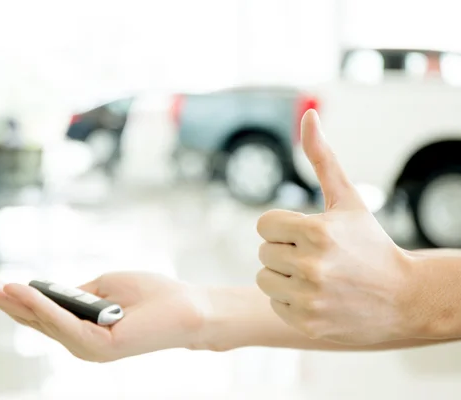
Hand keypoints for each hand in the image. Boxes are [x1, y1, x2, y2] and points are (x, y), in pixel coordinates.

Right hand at [0, 268, 204, 361]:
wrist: (187, 308)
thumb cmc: (151, 295)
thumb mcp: (104, 287)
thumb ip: (74, 293)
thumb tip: (46, 290)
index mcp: (76, 328)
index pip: (32, 312)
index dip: (3, 294)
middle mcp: (75, 342)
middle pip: (25, 318)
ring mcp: (84, 347)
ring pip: (37, 320)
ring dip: (7, 298)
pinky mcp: (97, 347)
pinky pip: (62, 322)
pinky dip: (39, 304)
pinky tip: (18, 289)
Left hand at [255, 110, 412, 344]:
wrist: (404, 298)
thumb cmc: (371, 243)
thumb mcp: (348, 199)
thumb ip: (322, 158)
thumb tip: (308, 114)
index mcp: (316, 232)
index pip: (264, 224)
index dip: (282, 227)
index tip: (304, 233)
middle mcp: (310, 266)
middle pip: (264, 251)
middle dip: (285, 250)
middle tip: (317, 257)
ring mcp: (309, 298)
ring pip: (264, 278)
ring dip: (283, 276)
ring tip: (316, 276)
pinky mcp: (307, 323)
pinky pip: (274, 304)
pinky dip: (290, 300)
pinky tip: (318, 297)